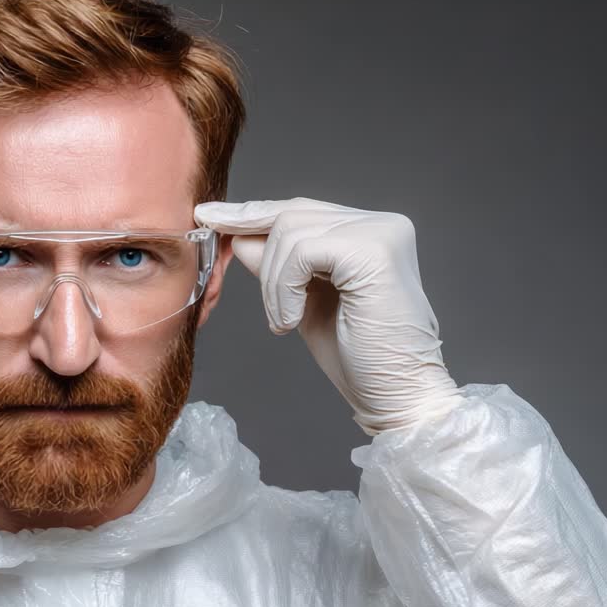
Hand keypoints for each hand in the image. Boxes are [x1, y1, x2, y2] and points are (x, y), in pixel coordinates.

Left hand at [195, 197, 463, 436]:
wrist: (397, 396)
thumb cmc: (359, 359)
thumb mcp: (302, 301)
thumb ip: (278, 265)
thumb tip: (239, 235)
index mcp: (370, 231)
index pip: (300, 210)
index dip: (251, 213)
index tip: (209, 216)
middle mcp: (382, 224)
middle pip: (291, 213)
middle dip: (259, 256)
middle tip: (258, 300)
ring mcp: (381, 232)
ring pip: (289, 231)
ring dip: (273, 284)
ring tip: (285, 322)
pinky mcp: (373, 250)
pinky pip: (301, 252)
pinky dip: (284, 289)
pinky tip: (292, 321)